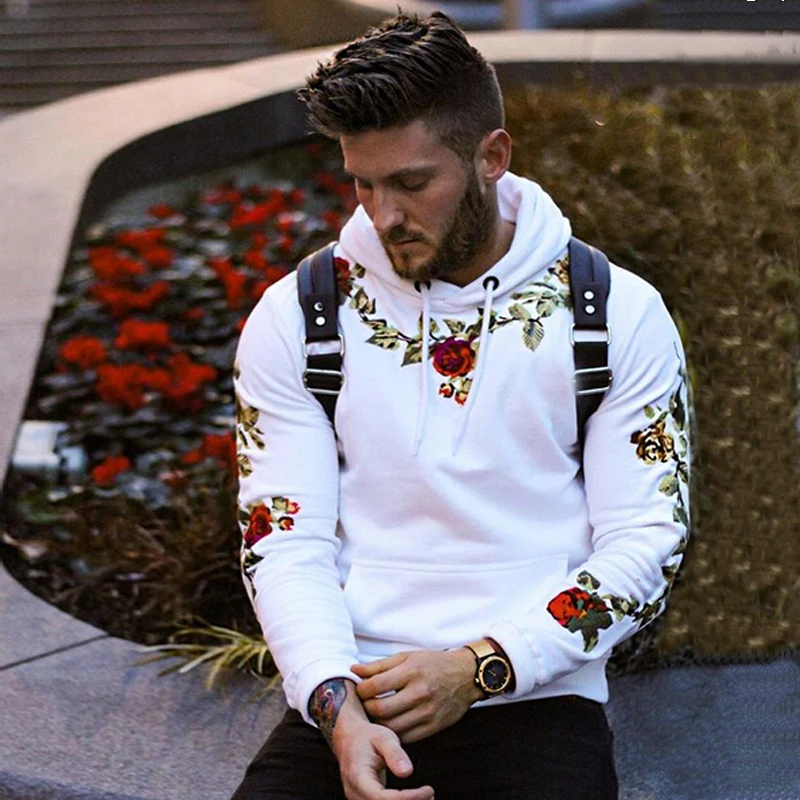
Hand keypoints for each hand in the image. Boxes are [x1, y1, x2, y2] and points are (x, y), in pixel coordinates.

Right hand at [332, 709, 434, 799]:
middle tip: (431, 796)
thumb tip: (408, 773)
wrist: (348, 737)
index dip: (409, 799)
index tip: (428, 790)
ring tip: (427, 798)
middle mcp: (355, 793)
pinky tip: (415, 799)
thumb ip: (395, 754)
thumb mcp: (382, 737)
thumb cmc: (367, 736)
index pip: (384, 799)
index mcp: (358, 777)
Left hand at [352, 648, 481, 743]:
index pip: (376, 686)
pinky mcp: (434, 727)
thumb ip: (379, 665)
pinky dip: (394, 734)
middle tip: (363, 706)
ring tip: (374, 716)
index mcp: (412, 671)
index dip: (361, 690)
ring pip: (392, 727)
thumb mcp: (407, 657)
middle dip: (366, 709)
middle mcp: (420, 692)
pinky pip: (406, 737)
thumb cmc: (433, 663)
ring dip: (378, 724)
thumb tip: (354, 669)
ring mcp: (428, 712)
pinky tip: (390, 724)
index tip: (359, 690)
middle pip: (381, 709)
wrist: (466, 676)